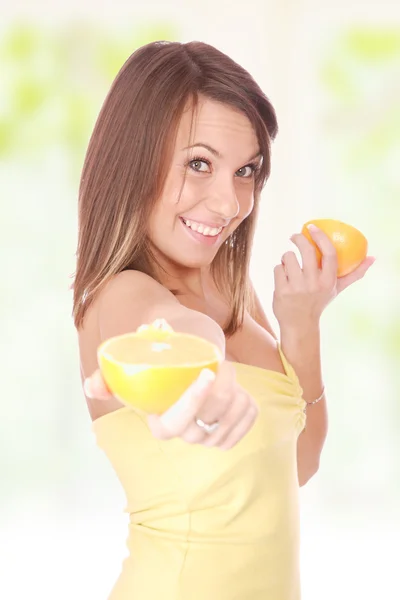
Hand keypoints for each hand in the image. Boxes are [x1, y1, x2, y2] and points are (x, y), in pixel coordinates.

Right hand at [84, 362, 258, 450]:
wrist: (184, 370)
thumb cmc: (157, 367)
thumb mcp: (131, 368)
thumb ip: (107, 377)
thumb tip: (94, 386)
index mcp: (162, 425)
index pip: (177, 422)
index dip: (194, 400)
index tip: (208, 372)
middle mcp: (187, 437)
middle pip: (213, 416)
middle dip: (224, 386)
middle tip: (220, 363)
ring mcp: (212, 439)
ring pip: (235, 414)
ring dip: (237, 388)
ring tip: (227, 373)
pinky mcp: (233, 433)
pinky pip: (249, 417)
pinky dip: (248, 400)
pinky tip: (238, 390)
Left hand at [272, 224, 374, 330]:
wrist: (300, 323)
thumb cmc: (318, 301)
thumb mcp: (337, 288)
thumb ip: (354, 274)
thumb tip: (372, 258)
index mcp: (329, 281)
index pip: (329, 253)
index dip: (321, 237)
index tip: (312, 226)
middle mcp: (314, 284)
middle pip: (307, 250)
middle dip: (299, 238)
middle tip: (295, 236)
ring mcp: (297, 287)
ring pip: (288, 257)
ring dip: (286, 258)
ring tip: (289, 266)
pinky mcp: (282, 291)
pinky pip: (277, 268)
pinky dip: (279, 270)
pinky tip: (283, 279)